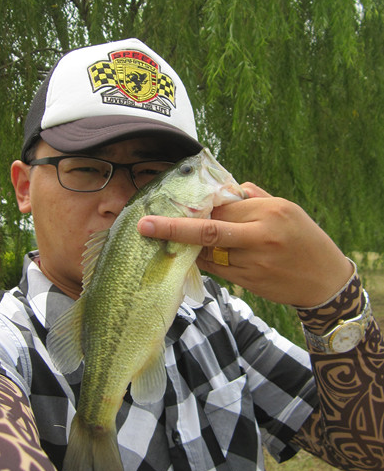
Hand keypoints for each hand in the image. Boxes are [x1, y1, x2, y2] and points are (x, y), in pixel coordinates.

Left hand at [137, 183, 353, 306]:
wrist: (325, 281)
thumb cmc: (305, 239)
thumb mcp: (287, 209)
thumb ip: (255, 198)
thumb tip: (227, 189)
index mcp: (270, 211)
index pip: (224, 205)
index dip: (197, 205)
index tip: (171, 202)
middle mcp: (261, 236)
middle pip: (210, 229)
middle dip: (175, 227)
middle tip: (146, 225)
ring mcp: (254, 262)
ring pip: (209, 253)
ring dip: (186, 247)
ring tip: (163, 240)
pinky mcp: (249, 282)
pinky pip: (216, 269)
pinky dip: (202, 261)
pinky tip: (190, 256)